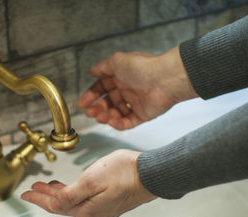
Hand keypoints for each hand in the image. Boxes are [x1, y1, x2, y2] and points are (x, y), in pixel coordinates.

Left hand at [21, 149, 156, 216]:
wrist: (151, 174)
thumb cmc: (125, 173)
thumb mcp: (92, 179)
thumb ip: (70, 193)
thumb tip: (53, 203)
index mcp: (87, 208)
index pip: (55, 206)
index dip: (39, 199)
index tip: (26, 194)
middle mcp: (94, 213)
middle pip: (63, 206)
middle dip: (46, 196)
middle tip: (34, 188)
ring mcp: (103, 210)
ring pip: (73, 203)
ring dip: (59, 194)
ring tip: (48, 186)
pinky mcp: (110, 203)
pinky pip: (84, 201)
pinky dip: (72, 194)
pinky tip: (71, 188)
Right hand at [78, 47, 197, 129]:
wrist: (165, 79)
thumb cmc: (143, 67)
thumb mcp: (117, 61)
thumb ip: (102, 67)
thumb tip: (92, 70)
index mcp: (121, 77)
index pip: (102, 88)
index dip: (91, 96)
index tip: (82, 103)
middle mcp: (127, 90)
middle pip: (107, 102)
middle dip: (97, 108)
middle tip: (89, 112)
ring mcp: (135, 103)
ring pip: (115, 113)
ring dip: (106, 116)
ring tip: (100, 117)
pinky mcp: (142, 115)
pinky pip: (127, 122)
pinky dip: (118, 124)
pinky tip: (112, 121)